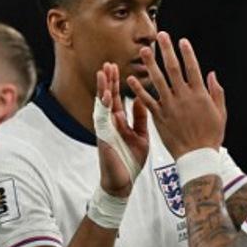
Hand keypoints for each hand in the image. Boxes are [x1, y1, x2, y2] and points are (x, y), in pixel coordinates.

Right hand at [95, 62, 148, 197]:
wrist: (122, 182)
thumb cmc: (131, 162)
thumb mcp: (140, 136)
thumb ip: (140, 119)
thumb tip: (144, 100)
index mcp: (120, 122)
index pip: (119, 99)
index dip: (119, 84)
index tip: (120, 68)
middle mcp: (111, 123)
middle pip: (108, 97)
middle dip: (109, 81)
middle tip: (109, 64)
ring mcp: (105, 129)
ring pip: (102, 104)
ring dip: (103, 88)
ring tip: (103, 72)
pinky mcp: (103, 137)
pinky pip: (102, 119)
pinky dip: (103, 106)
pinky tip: (105, 95)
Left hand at [127, 31, 225, 157]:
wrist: (197, 156)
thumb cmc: (210, 135)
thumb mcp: (220, 112)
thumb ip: (216, 92)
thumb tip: (212, 74)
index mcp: (199, 94)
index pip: (192, 68)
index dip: (187, 53)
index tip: (181, 41)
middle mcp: (183, 97)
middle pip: (173, 69)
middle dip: (166, 50)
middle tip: (160, 36)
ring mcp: (169, 106)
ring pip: (158, 81)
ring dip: (150, 64)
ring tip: (144, 51)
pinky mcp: (159, 117)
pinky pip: (147, 100)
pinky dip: (138, 89)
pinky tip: (131, 79)